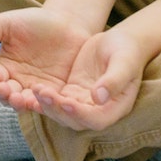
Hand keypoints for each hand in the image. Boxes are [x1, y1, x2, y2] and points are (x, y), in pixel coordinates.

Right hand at [0, 7, 91, 114]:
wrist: (67, 22)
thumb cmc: (33, 21)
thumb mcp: (6, 22)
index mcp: (4, 67)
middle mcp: (18, 82)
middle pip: (8, 97)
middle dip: (7, 98)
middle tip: (11, 95)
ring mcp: (37, 89)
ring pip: (27, 104)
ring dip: (24, 105)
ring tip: (25, 101)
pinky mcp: (57, 93)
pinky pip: (50, 103)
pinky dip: (47, 104)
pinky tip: (47, 100)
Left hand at [29, 27, 147, 130]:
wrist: (120, 41)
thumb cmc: (127, 51)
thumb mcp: (123, 62)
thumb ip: (114, 80)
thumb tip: (98, 98)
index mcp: (116, 106)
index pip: (97, 120)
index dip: (80, 115)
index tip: (65, 102)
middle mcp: (98, 109)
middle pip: (75, 120)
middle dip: (57, 110)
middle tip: (43, 93)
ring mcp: (83, 101)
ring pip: (62, 112)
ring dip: (48, 105)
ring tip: (36, 89)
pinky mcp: (71, 91)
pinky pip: (56, 99)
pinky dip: (45, 97)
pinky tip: (34, 88)